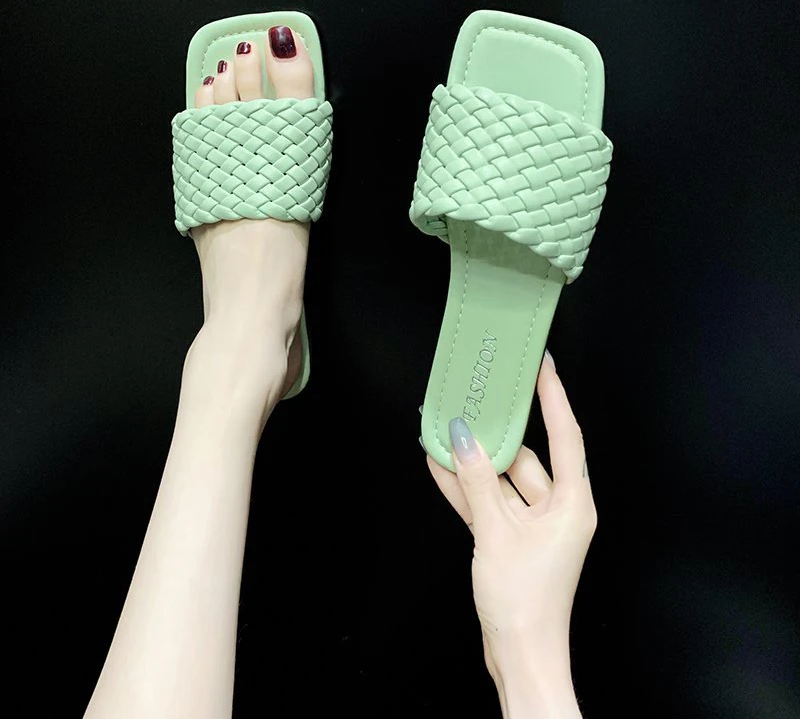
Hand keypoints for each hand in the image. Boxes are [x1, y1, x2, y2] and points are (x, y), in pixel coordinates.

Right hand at [427, 353, 595, 714]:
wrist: (519, 657)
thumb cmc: (524, 600)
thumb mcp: (496, 533)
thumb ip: (476, 482)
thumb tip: (462, 436)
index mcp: (573, 503)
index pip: (566, 436)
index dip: (554, 397)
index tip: (542, 364)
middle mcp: (557, 508)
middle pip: (526, 457)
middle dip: (497, 432)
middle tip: (479, 396)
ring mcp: (532, 524)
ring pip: (500, 479)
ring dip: (474, 461)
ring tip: (447, 426)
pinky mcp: (509, 538)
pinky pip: (487, 502)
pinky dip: (466, 487)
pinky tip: (439, 463)